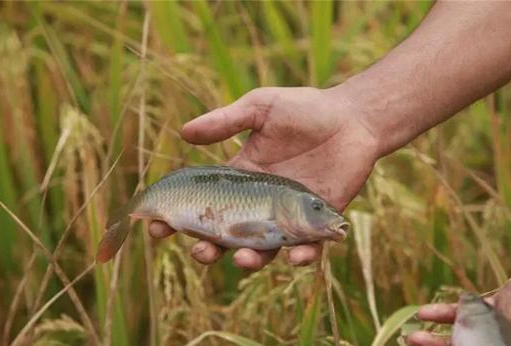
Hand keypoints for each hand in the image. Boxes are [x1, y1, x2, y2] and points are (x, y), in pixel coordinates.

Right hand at [149, 87, 378, 268]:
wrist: (352, 117)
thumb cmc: (305, 109)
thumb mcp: (260, 108)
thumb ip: (226, 121)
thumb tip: (183, 132)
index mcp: (241, 178)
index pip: (205, 203)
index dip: (180, 217)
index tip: (158, 227)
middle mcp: (260, 203)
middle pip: (228, 235)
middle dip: (209, 248)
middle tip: (200, 251)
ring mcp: (288, 215)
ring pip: (264, 249)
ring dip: (250, 260)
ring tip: (242, 258)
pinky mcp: (319, 222)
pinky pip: (309, 248)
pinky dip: (303, 257)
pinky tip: (297, 257)